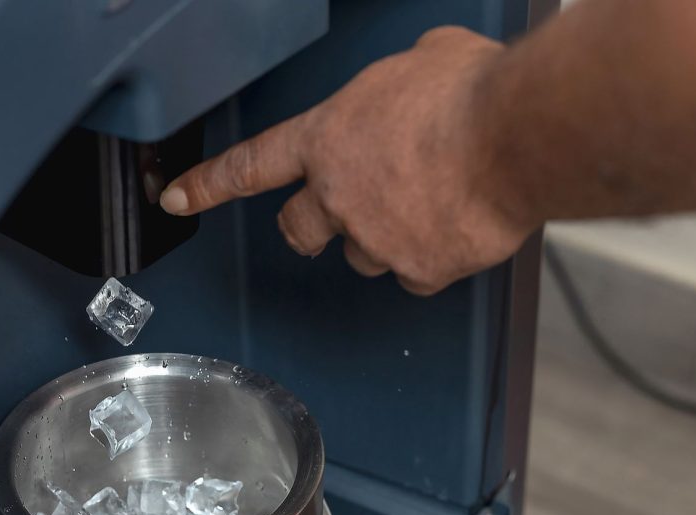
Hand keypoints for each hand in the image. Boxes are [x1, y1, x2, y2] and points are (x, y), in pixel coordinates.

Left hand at [160, 27, 536, 294]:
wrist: (516, 137)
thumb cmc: (472, 94)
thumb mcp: (424, 59)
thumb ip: (397, 84)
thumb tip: (417, 81)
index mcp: (328, 138)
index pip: (250, 166)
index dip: (208, 185)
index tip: (179, 199)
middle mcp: (340, 195)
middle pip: (297, 231)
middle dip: (308, 229)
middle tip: (332, 220)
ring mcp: (375, 238)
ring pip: (363, 256)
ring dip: (383, 239)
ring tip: (426, 207)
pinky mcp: (416, 269)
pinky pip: (415, 275)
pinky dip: (430, 260)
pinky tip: (453, 231)